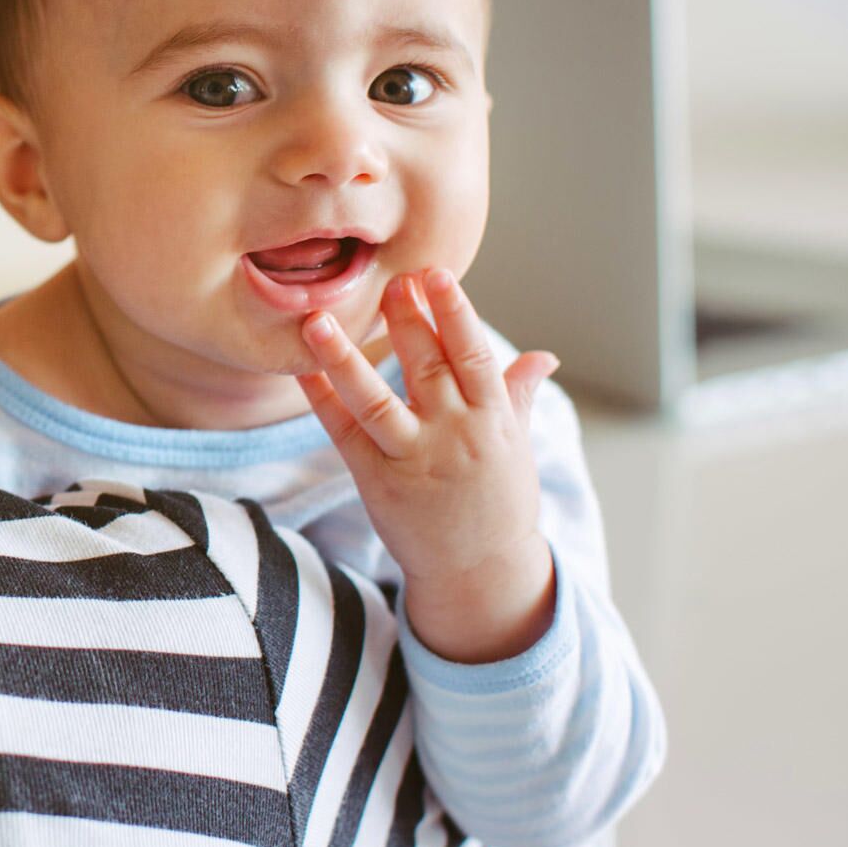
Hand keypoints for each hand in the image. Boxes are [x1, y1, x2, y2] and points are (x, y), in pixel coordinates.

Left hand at [296, 267, 559, 663]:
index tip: (434, 273)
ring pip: (375, 401)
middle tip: (388, 280)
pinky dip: (323, 401)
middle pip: (426, 368)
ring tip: (317, 320)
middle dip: (406, 322)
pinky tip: (303, 370)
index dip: (453, 312)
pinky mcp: (378, 482)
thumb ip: (517, 395)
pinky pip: (345, 434)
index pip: (473, 355)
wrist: (480, 572)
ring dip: (343, 359)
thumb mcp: (516, 446)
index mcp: (493, 420)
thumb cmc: (499, 501)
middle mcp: (455, 436)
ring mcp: (414, 460)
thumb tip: (544, 356)